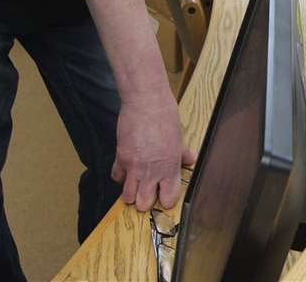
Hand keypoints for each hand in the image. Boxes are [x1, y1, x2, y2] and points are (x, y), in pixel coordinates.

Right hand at [111, 95, 196, 212]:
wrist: (145, 101)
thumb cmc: (164, 115)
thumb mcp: (178, 136)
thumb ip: (182, 153)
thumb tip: (189, 159)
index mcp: (169, 167)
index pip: (168, 199)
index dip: (166, 200)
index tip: (165, 197)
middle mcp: (151, 171)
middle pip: (144, 204)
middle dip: (146, 203)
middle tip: (148, 194)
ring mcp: (134, 166)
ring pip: (127, 196)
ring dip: (131, 194)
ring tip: (136, 186)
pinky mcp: (120, 157)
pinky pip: (116, 177)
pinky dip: (120, 177)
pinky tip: (125, 171)